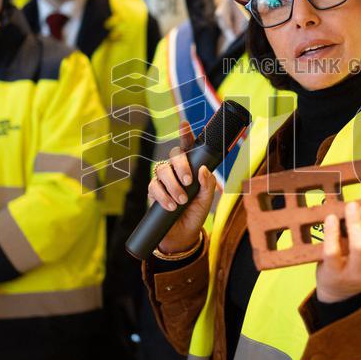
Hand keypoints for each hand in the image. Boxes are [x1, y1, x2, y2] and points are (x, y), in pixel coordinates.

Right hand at [148, 121, 216, 254]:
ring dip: (172, 185)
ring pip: (162, 170)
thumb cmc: (196, 214)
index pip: (188, 147)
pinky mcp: (153, 192)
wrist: (182, 235)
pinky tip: (170, 205)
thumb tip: (203, 170)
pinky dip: (162, 196)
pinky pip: (153, 187)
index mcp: (191, 168)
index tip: (184, 124)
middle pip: (174, 156)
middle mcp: (175, 170)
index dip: (185, 134)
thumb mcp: (206, 200)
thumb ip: (208, 185)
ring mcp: (163, 180)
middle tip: (188, 182)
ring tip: (181, 200)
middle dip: (181, 167)